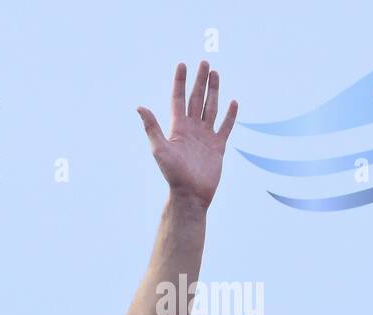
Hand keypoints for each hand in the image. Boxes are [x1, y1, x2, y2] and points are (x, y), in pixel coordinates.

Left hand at [137, 61, 236, 208]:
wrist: (191, 194)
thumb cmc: (173, 174)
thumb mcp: (160, 149)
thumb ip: (152, 127)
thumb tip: (139, 107)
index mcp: (177, 128)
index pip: (178, 99)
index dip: (180, 82)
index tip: (183, 64)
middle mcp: (191, 129)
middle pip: (196, 99)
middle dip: (200, 81)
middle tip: (205, 63)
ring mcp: (205, 137)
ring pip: (211, 108)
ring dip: (213, 91)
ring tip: (216, 74)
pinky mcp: (218, 146)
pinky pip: (225, 126)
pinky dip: (230, 115)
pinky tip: (233, 102)